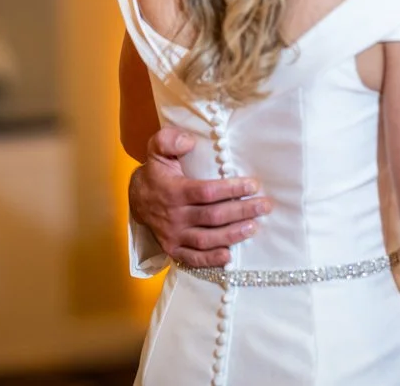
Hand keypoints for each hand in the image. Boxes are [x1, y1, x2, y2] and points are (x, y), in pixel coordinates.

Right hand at [129, 127, 272, 267]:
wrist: (135, 198)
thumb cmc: (156, 172)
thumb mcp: (157, 149)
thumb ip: (169, 140)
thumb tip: (189, 141)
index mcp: (174, 191)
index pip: (207, 192)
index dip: (231, 189)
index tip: (253, 185)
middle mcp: (174, 215)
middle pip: (212, 216)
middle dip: (241, 211)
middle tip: (264, 206)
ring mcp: (173, 235)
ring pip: (205, 239)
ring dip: (231, 235)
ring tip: (254, 227)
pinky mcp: (172, 249)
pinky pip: (192, 258)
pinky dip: (210, 259)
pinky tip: (229, 256)